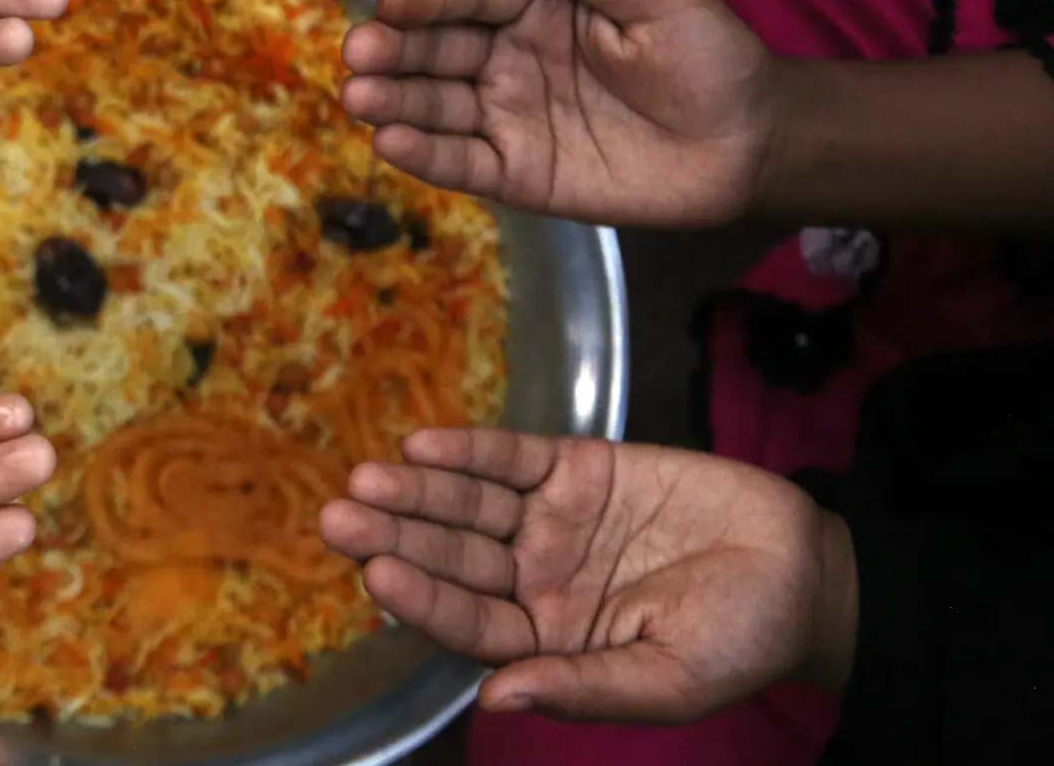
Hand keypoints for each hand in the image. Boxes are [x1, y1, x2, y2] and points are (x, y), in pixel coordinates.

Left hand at [318, 429, 858, 722]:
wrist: (807, 571)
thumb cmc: (742, 640)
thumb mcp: (669, 680)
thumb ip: (583, 688)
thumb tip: (495, 701)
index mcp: (547, 640)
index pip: (468, 623)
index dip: (422, 601)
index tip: (376, 579)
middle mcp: (537, 579)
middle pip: (453, 558)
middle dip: (395, 537)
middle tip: (338, 519)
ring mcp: (553, 521)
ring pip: (471, 504)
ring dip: (419, 491)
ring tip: (369, 478)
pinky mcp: (580, 467)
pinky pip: (514, 456)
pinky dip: (472, 449)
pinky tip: (426, 444)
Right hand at [341, 0, 777, 226]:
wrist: (749, 143)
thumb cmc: (708, 55)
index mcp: (537, 4)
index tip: (394, 2)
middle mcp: (509, 58)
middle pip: (437, 49)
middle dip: (394, 50)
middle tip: (359, 53)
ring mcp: (510, 117)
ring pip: (437, 106)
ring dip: (394, 101)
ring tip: (359, 99)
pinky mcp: (520, 173)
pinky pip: (464, 164)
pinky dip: (426, 157)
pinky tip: (391, 145)